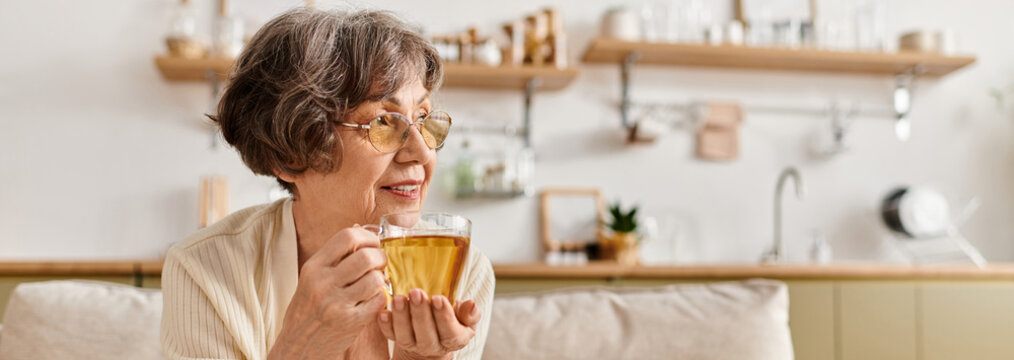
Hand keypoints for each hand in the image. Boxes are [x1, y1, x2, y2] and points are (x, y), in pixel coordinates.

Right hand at [269, 226, 388, 359]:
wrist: (297, 345)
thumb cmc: (308, 309)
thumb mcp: (311, 278)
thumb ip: (334, 257)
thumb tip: (362, 228)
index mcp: (313, 267)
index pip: (347, 237)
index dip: (368, 237)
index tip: (373, 244)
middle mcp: (323, 283)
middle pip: (366, 256)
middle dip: (381, 257)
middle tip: (381, 264)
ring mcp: (336, 303)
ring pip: (376, 279)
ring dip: (382, 279)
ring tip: (376, 283)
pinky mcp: (350, 322)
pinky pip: (379, 301)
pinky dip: (381, 298)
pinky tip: (373, 300)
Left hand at [377, 289, 481, 359]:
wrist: (433, 335)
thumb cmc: (452, 320)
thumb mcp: (466, 318)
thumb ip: (470, 313)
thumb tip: (471, 305)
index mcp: (454, 339)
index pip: (450, 331)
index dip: (444, 316)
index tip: (439, 299)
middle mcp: (432, 345)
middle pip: (426, 334)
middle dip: (420, 313)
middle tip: (417, 293)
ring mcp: (413, 344)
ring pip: (405, 335)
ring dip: (401, 316)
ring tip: (399, 298)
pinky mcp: (397, 339)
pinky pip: (389, 335)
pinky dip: (385, 324)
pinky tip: (383, 312)